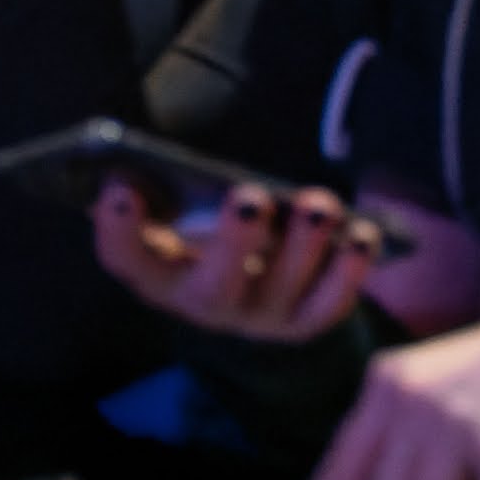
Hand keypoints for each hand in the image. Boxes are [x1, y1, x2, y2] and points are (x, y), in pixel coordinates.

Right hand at [89, 176, 386, 346]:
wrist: (244, 280)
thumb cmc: (198, 224)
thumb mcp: (171, 206)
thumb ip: (157, 185)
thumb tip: (136, 157)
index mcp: (155, 271)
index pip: (125, 258)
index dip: (116, 230)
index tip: (119, 191)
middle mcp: (203, 304)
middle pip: (213, 286)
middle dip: (234, 242)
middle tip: (251, 198)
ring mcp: (256, 319)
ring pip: (280, 292)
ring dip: (303, 248)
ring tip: (319, 205)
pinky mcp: (302, 322)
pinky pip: (328, 305)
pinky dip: (349, 273)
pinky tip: (362, 236)